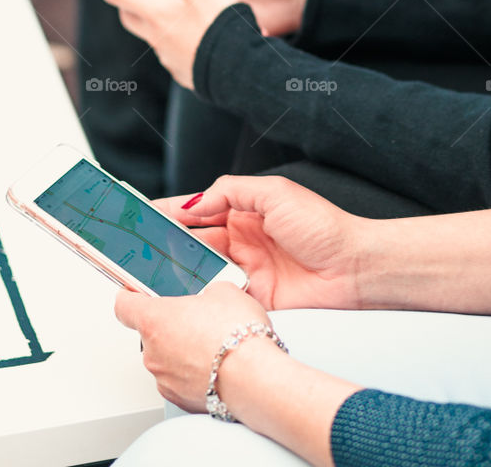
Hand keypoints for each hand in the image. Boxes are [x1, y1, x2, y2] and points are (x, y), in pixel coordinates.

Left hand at [90, 0, 240, 88]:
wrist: (243, 70)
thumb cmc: (222, 23)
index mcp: (155, 11)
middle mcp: (156, 36)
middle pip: (128, 11)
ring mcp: (169, 55)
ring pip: (150, 30)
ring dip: (152, 13)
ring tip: (169, 0)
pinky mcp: (184, 68)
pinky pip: (170, 46)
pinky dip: (173, 32)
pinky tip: (193, 28)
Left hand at [115, 281, 270, 411]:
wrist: (254, 377)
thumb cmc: (237, 335)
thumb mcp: (224, 291)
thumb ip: (206, 292)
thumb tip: (210, 298)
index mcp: (155, 319)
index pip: (124, 305)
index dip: (130, 296)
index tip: (135, 294)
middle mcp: (152, 352)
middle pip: (150, 334)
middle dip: (170, 326)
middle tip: (197, 321)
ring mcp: (164, 379)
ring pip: (166, 359)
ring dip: (182, 352)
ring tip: (213, 346)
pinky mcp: (179, 400)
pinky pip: (179, 381)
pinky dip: (193, 374)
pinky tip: (216, 366)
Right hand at [160, 175, 366, 310]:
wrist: (354, 269)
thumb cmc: (324, 227)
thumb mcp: (274, 193)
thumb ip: (231, 191)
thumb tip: (196, 202)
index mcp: (245, 210)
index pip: (198, 208)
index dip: (170, 211)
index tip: (142, 214)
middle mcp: (242, 239)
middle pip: (193, 240)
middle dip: (165, 242)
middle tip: (136, 246)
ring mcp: (245, 269)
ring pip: (201, 268)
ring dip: (178, 269)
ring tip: (150, 271)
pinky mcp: (252, 299)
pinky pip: (219, 296)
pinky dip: (200, 296)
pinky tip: (182, 295)